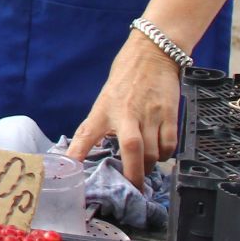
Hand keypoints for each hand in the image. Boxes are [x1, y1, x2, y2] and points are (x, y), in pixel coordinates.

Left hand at [65, 33, 180, 186]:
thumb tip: (90, 150)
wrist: (153, 52)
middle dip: (133, 174)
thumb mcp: (106, 98)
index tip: (70, 172)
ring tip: (145, 167)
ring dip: (149, 166)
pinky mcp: (170, 113)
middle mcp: (127, 113)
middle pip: (131, 149)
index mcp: (105, 108)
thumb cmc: (126, 76)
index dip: (77, 153)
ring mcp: (150, 113)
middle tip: (132, 188)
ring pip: (153, 152)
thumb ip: (101, 123)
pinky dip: (165, 155)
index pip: (86, 133)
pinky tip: (160, 153)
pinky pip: (169, 145)